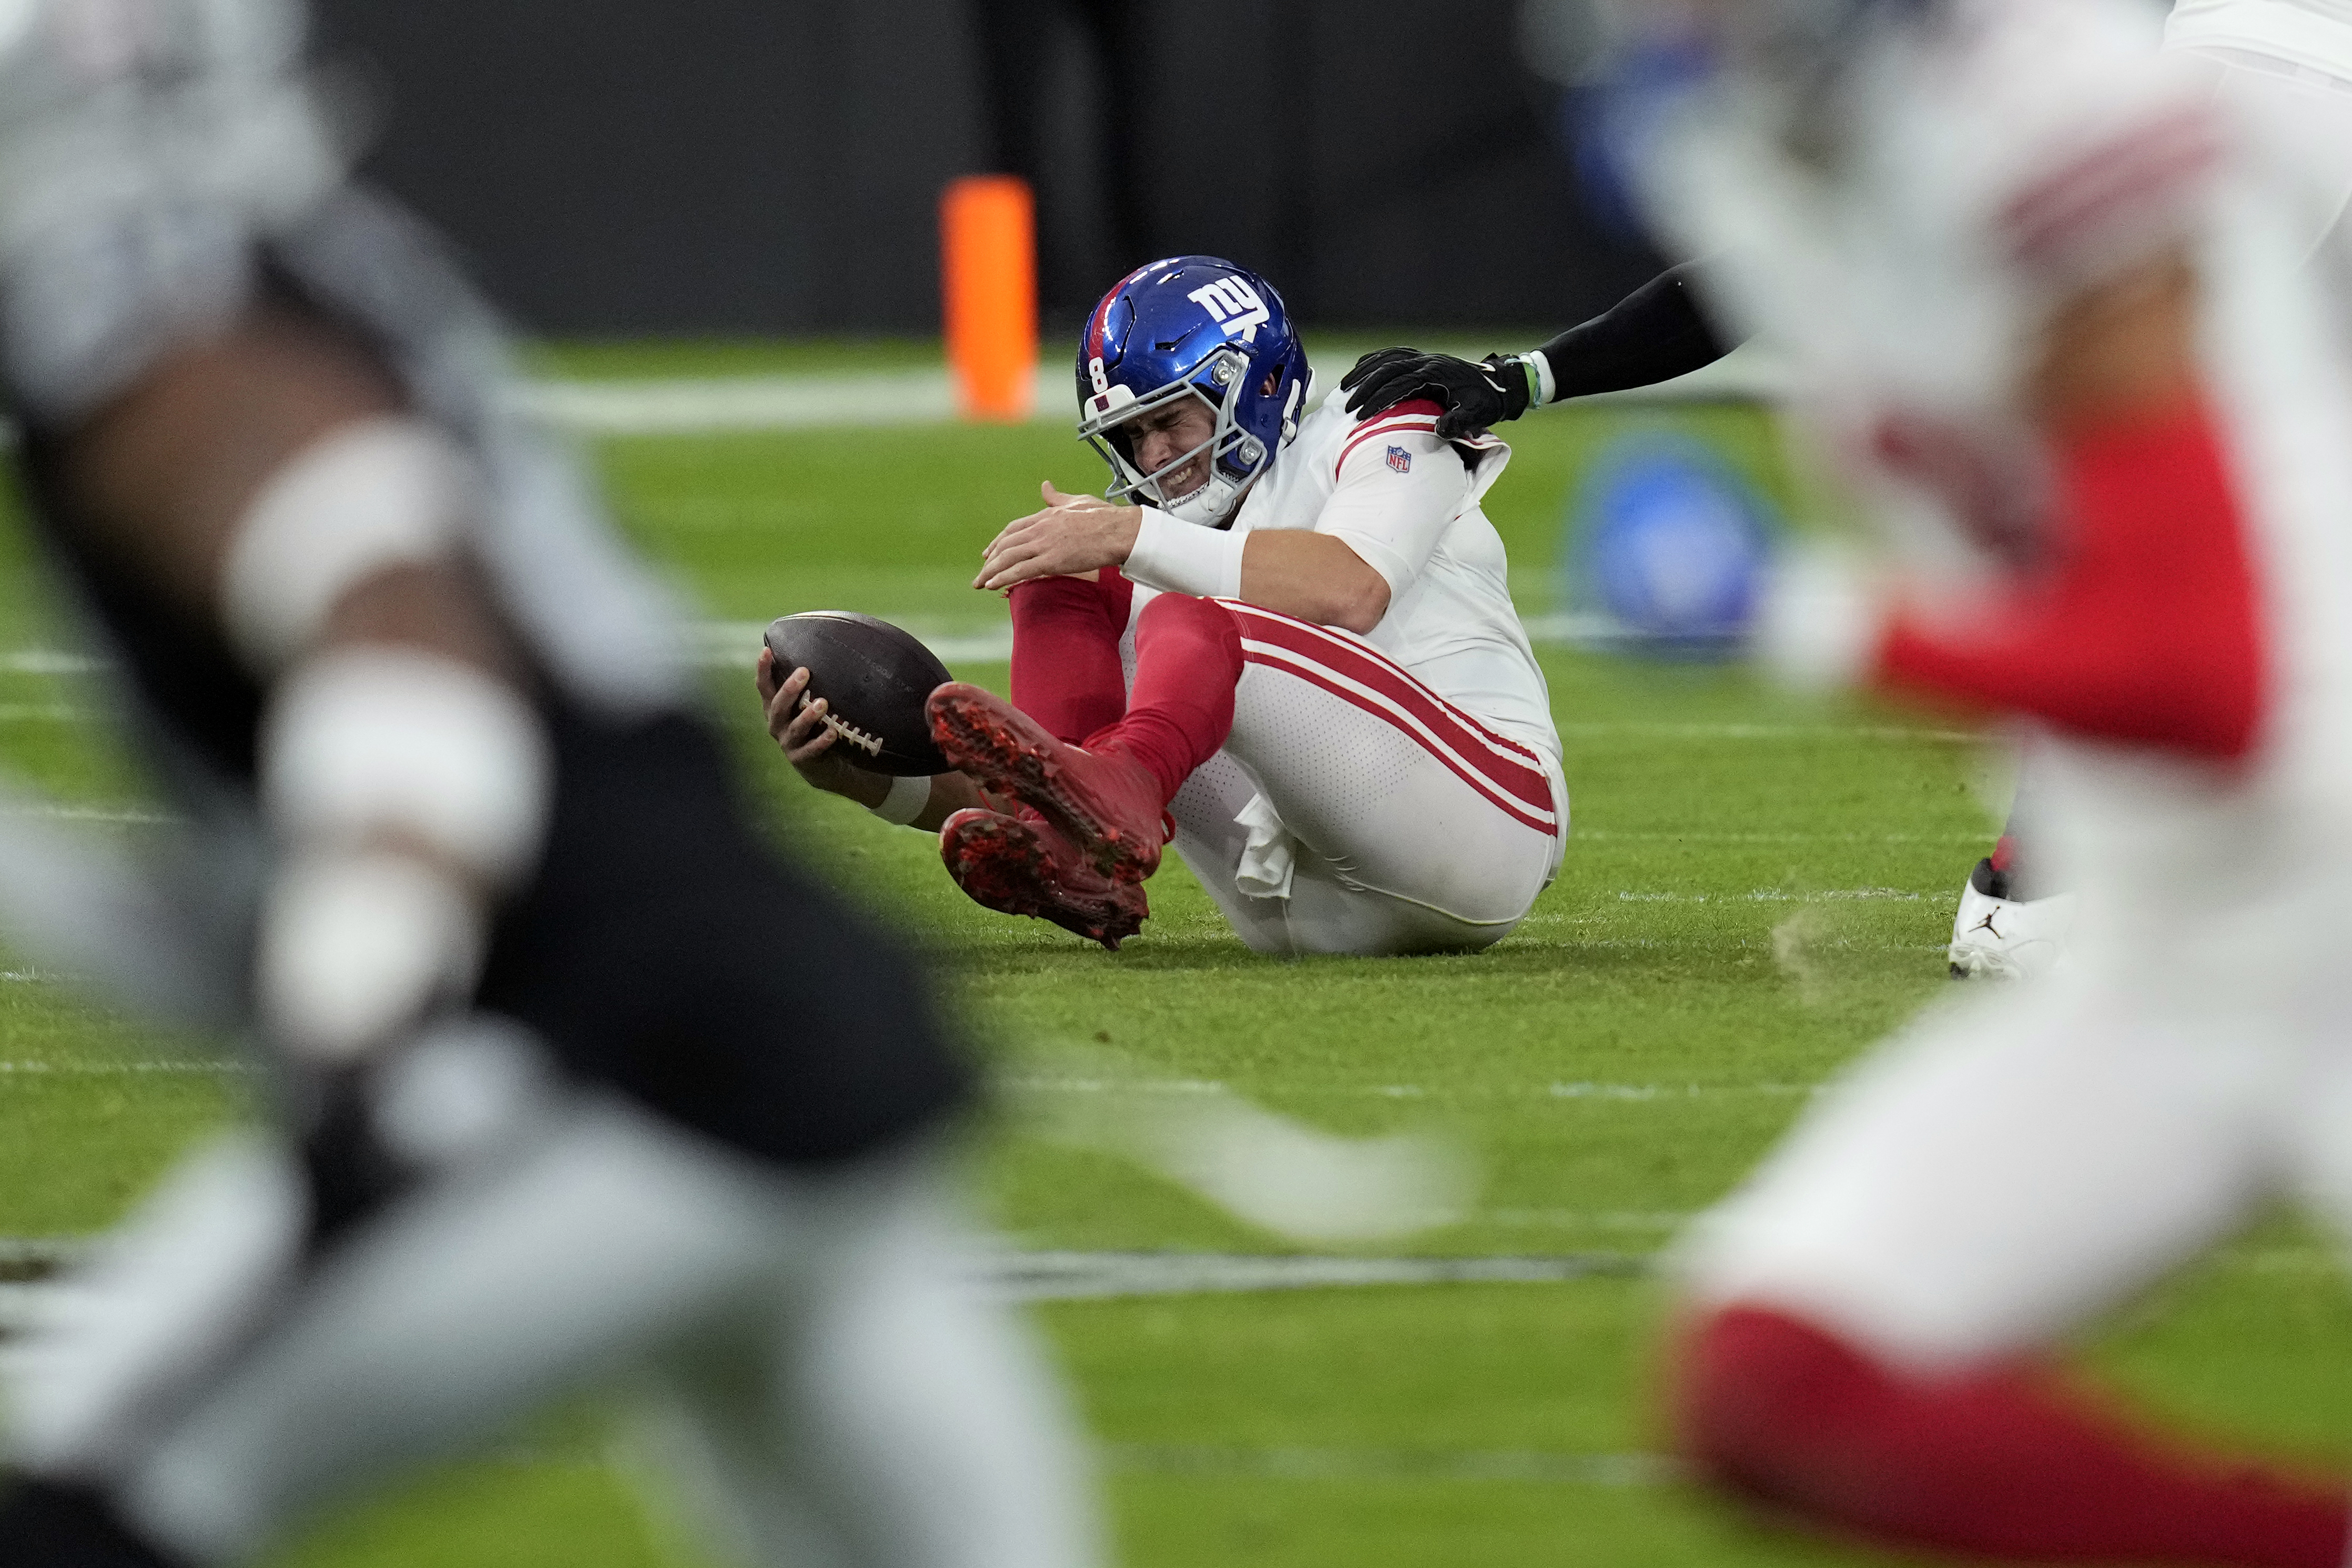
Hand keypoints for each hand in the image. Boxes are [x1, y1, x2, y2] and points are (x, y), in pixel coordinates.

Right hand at [756, 648, 888, 806]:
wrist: (820, 765)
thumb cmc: (813, 725)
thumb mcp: (805, 704)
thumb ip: (807, 685)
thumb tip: (825, 648)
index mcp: (774, 707)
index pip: (764, 686)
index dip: (762, 670)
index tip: (766, 651)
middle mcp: (777, 723)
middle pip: (777, 706)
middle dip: (789, 689)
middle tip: (804, 672)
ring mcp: (787, 742)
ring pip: (795, 728)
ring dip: (808, 715)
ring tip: (822, 703)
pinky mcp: (801, 759)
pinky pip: (810, 750)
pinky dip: (821, 741)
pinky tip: (832, 732)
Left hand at [975, 482, 1141, 591]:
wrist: (1119, 531)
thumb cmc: (1105, 517)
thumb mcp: (1077, 501)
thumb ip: (1057, 497)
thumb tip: (1045, 486)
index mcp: (1046, 516)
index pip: (1013, 529)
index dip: (998, 542)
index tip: (989, 552)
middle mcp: (1040, 529)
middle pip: (1006, 545)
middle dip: (990, 560)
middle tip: (981, 573)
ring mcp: (1045, 544)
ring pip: (1008, 558)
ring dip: (990, 572)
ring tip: (980, 583)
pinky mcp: (1052, 560)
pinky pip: (1021, 570)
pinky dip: (1004, 578)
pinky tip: (993, 585)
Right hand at [1340, 347, 1531, 438]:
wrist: (1499, 384)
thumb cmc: (1486, 402)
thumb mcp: (1478, 414)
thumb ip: (1460, 422)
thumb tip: (1439, 430)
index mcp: (1435, 373)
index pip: (1398, 385)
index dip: (1378, 400)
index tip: (1361, 415)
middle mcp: (1426, 360)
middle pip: (1386, 369)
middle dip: (1364, 388)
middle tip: (1348, 408)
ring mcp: (1423, 356)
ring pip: (1386, 358)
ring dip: (1364, 371)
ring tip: (1344, 387)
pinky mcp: (1422, 357)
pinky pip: (1393, 354)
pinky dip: (1374, 360)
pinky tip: (1361, 369)